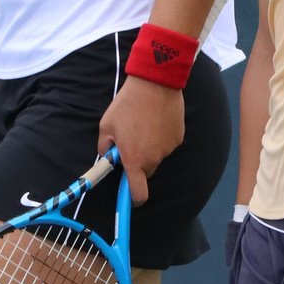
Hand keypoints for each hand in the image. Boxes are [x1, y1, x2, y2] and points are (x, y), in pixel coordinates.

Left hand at [96, 77, 183, 205]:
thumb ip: (105, 148)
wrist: (155, 84)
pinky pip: (166, 145)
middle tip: (129, 143)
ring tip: (142, 125)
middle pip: (146, 173)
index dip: (133, 199)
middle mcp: (154, 159)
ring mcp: (168, 149)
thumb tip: (107, 158)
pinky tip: (155, 120)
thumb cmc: (127, 105)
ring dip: (149, 149)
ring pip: (156, 157)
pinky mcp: (178, 138)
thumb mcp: (106, 126)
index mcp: (134, 160)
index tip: (129, 196)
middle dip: (137, 164)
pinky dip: (160, 138)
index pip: (138, 194)